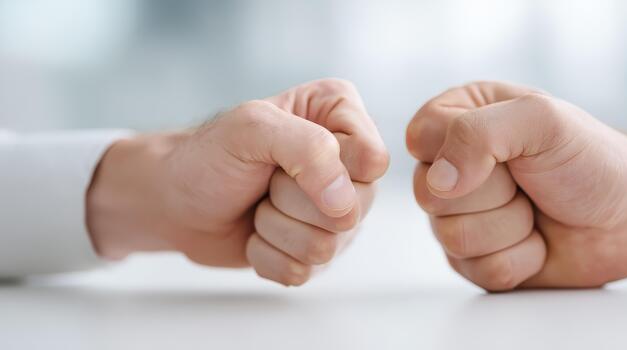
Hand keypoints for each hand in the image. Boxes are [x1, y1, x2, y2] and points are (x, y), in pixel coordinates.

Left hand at [87, 78, 388, 285]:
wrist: (174, 201)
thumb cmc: (209, 156)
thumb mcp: (252, 128)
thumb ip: (309, 149)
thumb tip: (347, 205)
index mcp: (340, 115)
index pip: (373, 161)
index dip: (329, 171)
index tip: (282, 160)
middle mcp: (348, 164)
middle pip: (354, 209)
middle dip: (292, 202)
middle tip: (266, 182)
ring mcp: (337, 211)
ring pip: (330, 246)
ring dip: (276, 229)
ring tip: (259, 206)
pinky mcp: (318, 251)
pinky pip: (307, 271)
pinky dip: (268, 256)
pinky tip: (256, 233)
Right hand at [407, 81, 626, 290]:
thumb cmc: (591, 158)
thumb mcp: (540, 119)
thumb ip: (477, 134)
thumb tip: (437, 183)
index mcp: (457, 119)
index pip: (420, 138)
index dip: (463, 152)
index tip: (508, 150)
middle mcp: (450, 167)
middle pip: (431, 196)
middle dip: (496, 194)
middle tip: (529, 182)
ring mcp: (459, 216)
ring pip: (452, 238)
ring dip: (511, 228)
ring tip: (536, 211)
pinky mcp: (474, 260)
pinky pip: (476, 272)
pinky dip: (519, 259)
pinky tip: (537, 242)